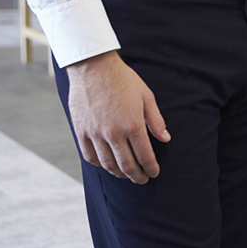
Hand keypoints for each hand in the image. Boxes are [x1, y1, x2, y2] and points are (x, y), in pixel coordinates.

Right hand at [66, 50, 170, 183]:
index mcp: (133, 124)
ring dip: (119, 173)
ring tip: (126, 175)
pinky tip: (107, 165)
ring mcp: (95, 133)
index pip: (145, 155)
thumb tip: (166, 139)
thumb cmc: (123, 80)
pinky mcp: (81, 131)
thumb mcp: (146, 96)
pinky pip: (90, 156)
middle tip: (142, 180)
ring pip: (108, 164)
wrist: (93, 67)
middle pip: (127, 165)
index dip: (151, 168)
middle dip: (137, 176)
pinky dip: (100, 164)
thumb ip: (156, 120)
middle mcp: (113, 132)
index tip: (154, 173)